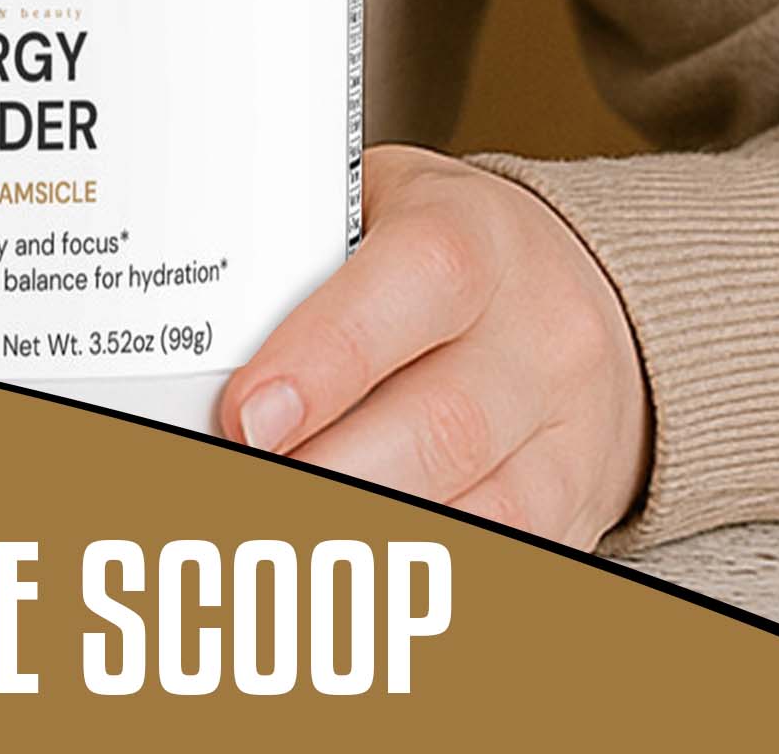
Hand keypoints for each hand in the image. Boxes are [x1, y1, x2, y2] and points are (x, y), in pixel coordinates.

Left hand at [214, 145, 654, 547]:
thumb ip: (301, 257)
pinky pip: (503, 550)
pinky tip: (358, 568)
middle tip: (245, 483)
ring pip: (479, 507)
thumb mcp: (375, 210)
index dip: (330, 354)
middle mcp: (539, 329)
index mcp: (474, 233)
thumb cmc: (448, 251)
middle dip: (330, 469)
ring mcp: (570, 425)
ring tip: (287, 536)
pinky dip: (423, 566)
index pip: (417, 278)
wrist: (580, 301)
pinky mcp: (575, 503)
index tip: (250, 413)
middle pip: (441, 423)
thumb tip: (198, 328)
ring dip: (372, 532)